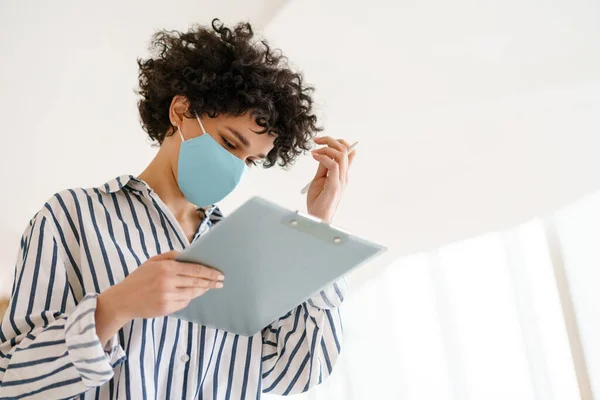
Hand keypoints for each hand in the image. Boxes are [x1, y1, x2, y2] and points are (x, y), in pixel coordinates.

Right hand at [95, 251, 222, 344]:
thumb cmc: (138, 279)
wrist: (123, 300)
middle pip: (197, 281)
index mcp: (166, 267)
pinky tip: (192, 295)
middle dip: (211, 282)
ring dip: (203, 290)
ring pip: (192, 293)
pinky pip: (184, 302)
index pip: (194, 268)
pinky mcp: (167, 308)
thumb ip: (170, 256)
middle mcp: (168, 281)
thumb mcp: (152, 262)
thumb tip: (188, 254)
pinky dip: (189, 298)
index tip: (219, 273)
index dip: (209, 271)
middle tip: (221, 282)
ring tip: (210, 287)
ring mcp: (168, 296)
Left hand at [306, 137, 355, 222]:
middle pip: (345, 149)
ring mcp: (341, 181)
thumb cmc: (318, 201)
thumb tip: (322, 153)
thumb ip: (323, 167)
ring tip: (314, 152)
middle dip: (330, 140)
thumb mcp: (319, 179)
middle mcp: (344, 176)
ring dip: (326, 148)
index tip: (321, 141)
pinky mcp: (334, 186)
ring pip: (341, 155)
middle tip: (316, 141)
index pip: (349, 152)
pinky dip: (323, 158)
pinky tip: (314, 157)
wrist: (317, 218)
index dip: (339, 142)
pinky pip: (334, 166)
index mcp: (342, 174)